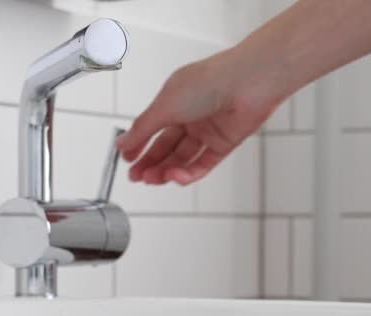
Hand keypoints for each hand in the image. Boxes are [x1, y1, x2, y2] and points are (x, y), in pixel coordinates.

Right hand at [115, 48, 283, 185]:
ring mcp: (207, 130)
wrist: (249, 82)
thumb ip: (142, 128)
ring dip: (166, 170)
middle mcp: (191, 115)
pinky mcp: (224, 144)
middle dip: (150, 163)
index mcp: (174, 100)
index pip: (151, 127)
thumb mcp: (165, 105)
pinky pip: (203, 164)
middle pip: (165, 146)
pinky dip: (188, 173)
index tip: (126, 159)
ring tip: (153, 179)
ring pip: (182, 158)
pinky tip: (175, 177)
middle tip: (136, 176)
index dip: (138, 145)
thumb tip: (122, 142)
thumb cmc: (210, 81)